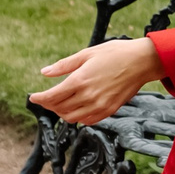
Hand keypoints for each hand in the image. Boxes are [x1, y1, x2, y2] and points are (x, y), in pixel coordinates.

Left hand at [30, 37, 161, 124]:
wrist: (141, 61)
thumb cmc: (115, 53)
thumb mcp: (87, 53)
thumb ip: (64, 65)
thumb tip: (44, 72)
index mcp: (80, 80)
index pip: (52, 96)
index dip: (39, 98)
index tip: (33, 97)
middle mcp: (88, 96)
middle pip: (59, 108)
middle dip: (49, 104)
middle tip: (46, 98)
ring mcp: (99, 106)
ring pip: (71, 118)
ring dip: (61, 112)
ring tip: (60, 104)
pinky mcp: (109, 111)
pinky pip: (87, 120)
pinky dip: (78, 117)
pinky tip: (77, 108)